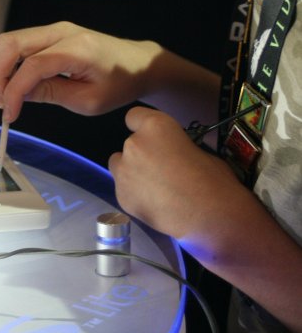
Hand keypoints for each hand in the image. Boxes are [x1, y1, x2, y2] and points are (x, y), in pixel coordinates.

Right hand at [0, 21, 161, 121]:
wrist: (138, 64)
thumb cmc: (119, 84)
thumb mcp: (89, 100)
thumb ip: (51, 94)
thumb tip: (18, 95)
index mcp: (77, 49)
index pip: (32, 66)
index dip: (14, 91)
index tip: (9, 115)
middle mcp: (62, 31)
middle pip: (11, 43)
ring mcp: (55, 29)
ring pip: (10, 41)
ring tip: (0, 97)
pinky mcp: (52, 34)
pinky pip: (20, 43)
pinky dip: (9, 63)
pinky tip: (9, 85)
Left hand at [108, 106, 242, 248]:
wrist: (210, 216)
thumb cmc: (213, 179)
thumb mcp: (197, 149)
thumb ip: (175, 146)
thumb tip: (170, 154)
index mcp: (155, 126)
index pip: (134, 117)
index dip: (142, 127)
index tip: (152, 139)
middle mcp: (133, 144)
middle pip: (129, 145)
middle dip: (142, 155)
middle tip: (161, 171)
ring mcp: (123, 171)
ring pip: (120, 166)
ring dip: (132, 173)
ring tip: (155, 189)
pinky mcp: (120, 196)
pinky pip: (124, 190)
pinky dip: (135, 195)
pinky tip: (155, 205)